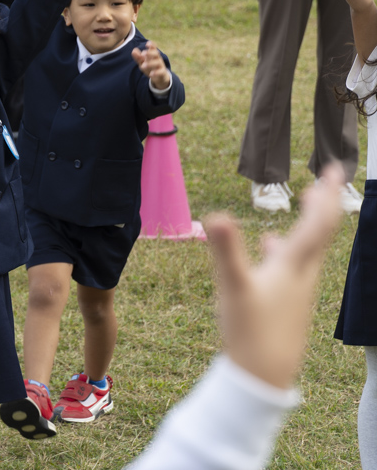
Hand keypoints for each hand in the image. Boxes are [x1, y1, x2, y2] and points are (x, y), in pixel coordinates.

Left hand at [131, 42, 170, 89]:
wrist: (159, 77)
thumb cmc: (150, 67)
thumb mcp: (143, 62)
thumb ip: (138, 57)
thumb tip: (133, 50)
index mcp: (153, 55)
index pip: (153, 48)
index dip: (151, 45)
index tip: (147, 44)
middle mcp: (158, 58)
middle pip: (156, 54)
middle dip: (150, 53)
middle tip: (142, 53)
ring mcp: (160, 65)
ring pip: (157, 63)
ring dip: (150, 63)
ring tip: (143, 65)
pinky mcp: (162, 73)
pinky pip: (161, 72)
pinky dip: (156, 73)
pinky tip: (151, 74)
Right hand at [205, 163, 343, 388]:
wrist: (263, 377)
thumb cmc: (250, 331)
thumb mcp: (233, 286)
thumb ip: (225, 249)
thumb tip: (215, 216)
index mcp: (293, 266)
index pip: (318, 223)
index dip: (324, 194)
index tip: (330, 169)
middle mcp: (300, 275)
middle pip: (318, 233)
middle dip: (321, 204)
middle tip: (324, 180)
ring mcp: (294, 291)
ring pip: (306, 249)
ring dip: (306, 224)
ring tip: (305, 205)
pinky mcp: (285, 304)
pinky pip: (290, 266)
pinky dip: (285, 249)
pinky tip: (271, 249)